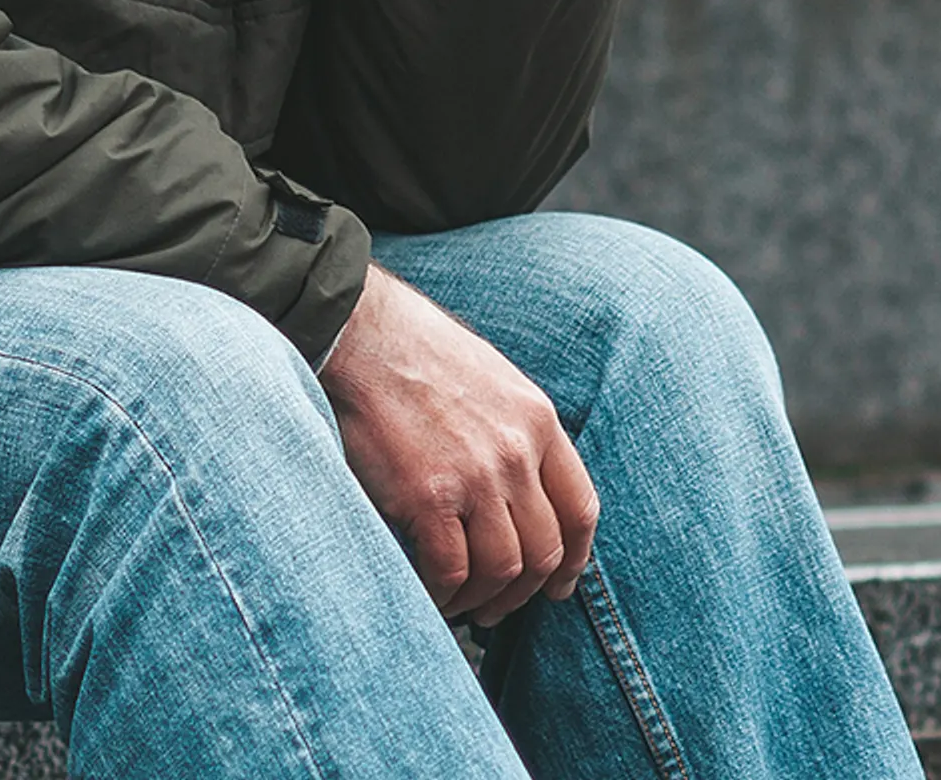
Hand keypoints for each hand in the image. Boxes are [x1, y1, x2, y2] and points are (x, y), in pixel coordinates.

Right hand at [319, 265, 599, 624]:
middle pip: (545, 549)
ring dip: (484, 599)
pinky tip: (432, 593)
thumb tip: (520, 499)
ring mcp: (474, 476)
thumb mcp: (494, 382)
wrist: (361, 336)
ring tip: (463, 603)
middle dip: (525, 592)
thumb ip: (516, 436)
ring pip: (503, 569)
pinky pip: (450, 571)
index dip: (573, 560)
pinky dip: (444, 594)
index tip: (558, 584)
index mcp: (537, 421)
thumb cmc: (416, 355)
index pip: (579, 508)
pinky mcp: (427, 497)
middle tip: (499, 605)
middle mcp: (515, 452)